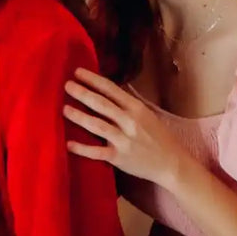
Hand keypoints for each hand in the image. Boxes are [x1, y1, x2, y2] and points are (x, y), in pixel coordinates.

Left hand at [63, 67, 189, 188]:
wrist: (172, 163)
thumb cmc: (158, 137)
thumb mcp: (147, 115)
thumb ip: (127, 105)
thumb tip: (105, 91)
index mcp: (136, 108)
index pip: (111, 90)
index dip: (93, 80)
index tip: (77, 71)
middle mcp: (129, 121)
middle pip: (102, 104)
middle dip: (83, 93)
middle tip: (66, 85)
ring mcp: (124, 140)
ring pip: (97, 125)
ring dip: (79, 116)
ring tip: (64, 109)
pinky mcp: (118, 157)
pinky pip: (97, 152)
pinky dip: (82, 148)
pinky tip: (68, 144)